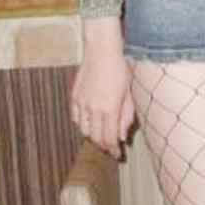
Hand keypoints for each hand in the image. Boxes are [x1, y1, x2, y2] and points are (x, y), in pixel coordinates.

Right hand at [71, 18, 135, 158]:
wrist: (103, 49)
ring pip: (84, 129)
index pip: (109, 138)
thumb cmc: (121, 68)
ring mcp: (82, 102)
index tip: (118, 155)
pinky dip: (82, 124)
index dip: (113, 150)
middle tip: (111, 148)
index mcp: (109, 109)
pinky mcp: (74, 95)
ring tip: (101, 136)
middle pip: (95, 137)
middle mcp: (93, 108)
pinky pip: (76, 117)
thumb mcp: (130, 93)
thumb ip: (126, 116)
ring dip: (93, 136)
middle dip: (103, 146)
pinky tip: (90, 122)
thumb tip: (121, 136)